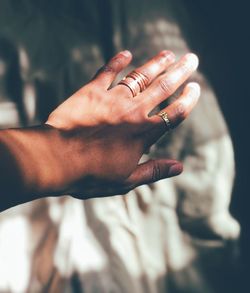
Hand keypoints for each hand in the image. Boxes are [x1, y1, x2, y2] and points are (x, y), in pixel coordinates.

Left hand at [45, 50, 199, 197]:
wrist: (58, 159)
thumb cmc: (92, 174)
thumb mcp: (126, 180)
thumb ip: (154, 171)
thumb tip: (179, 167)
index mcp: (144, 133)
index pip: (174, 113)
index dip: (188, 100)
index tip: (196, 88)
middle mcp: (133, 111)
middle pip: (163, 87)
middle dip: (180, 72)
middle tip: (192, 59)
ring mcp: (113, 98)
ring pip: (140, 76)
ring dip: (156, 63)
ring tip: (168, 54)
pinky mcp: (92, 91)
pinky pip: (107, 72)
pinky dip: (117, 61)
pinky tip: (126, 53)